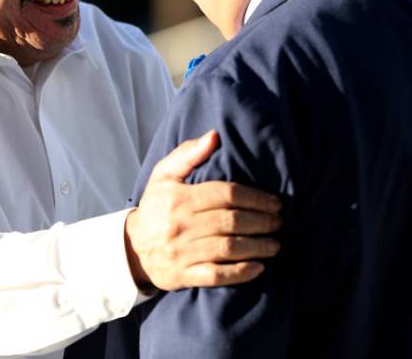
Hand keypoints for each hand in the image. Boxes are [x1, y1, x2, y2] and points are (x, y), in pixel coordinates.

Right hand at [124, 130, 282, 291]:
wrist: (131, 248)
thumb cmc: (156, 206)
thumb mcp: (164, 175)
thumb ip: (188, 153)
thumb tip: (215, 136)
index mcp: (179, 198)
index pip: (225, 194)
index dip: (255, 198)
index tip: (275, 202)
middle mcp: (180, 225)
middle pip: (231, 222)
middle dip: (262, 222)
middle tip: (280, 222)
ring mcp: (181, 252)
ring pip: (227, 249)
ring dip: (257, 247)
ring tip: (275, 244)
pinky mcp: (183, 276)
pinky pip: (215, 276)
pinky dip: (240, 273)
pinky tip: (259, 268)